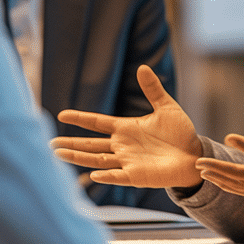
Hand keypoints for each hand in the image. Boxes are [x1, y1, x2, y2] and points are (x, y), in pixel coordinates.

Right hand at [51, 65, 202, 187]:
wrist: (195, 154)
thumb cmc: (181, 133)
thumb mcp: (166, 107)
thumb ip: (152, 89)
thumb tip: (142, 67)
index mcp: (126, 128)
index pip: (97, 123)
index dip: (80, 119)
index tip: (62, 115)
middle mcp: (122, 146)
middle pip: (90, 144)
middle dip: (71, 144)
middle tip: (48, 142)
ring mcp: (127, 161)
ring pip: (97, 160)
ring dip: (79, 158)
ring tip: (58, 155)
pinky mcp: (137, 176)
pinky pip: (118, 176)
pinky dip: (106, 176)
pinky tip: (93, 175)